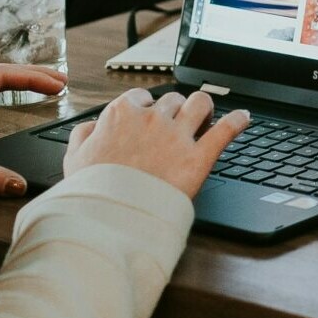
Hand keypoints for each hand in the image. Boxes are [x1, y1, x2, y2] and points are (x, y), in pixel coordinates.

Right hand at [64, 87, 248, 198]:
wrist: (110, 219)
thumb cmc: (92, 191)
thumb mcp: (73, 159)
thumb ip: (83, 135)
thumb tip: (92, 127)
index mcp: (122, 114)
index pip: (141, 98)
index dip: (147, 108)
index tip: (150, 118)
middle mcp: (152, 119)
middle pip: (173, 100)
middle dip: (176, 110)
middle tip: (178, 125)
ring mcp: (177, 136)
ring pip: (200, 103)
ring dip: (204, 108)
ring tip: (206, 118)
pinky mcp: (199, 158)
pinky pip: (226, 129)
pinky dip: (238, 121)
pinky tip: (244, 118)